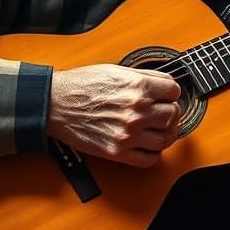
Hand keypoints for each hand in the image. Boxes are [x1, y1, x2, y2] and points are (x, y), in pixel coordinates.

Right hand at [47, 64, 181, 166]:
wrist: (55, 104)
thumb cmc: (81, 86)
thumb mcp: (116, 70)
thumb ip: (144, 76)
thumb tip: (165, 83)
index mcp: (138, 87)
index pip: (175, 92)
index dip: (171, 93)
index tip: (166, 96)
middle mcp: (137, 111)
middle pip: (173, 114)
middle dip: (170, 111)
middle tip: (163, 111)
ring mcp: (129, 133)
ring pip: (166, 138)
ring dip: (165, 133)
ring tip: (158, 128)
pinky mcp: (118, 151)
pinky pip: (150, 159)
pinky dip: (154, 153)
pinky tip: (148, 145)